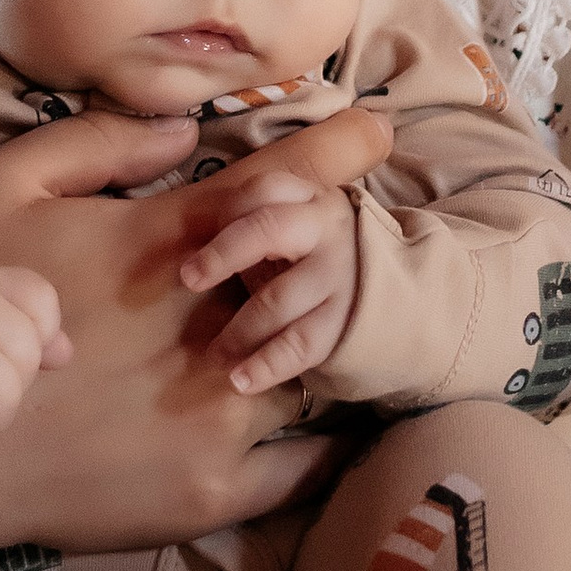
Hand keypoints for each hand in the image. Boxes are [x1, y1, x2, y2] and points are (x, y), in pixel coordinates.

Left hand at [179, 173, 358, 393]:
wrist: (391, 290)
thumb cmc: (315, 255)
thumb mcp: (294, 225)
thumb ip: (251, 224)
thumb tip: (179, 244)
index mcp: (308, 198)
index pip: (263, 189)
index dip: (224, 212)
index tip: (195, 237)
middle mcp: (327, 227)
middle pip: (269, 229)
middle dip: (224, 253)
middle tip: (188, 279)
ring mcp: (340, 274)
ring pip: (280, 298)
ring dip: (240, 330)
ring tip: (212, 354)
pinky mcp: (348, 320)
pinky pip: (302, 344)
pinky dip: (268, 365)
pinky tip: (240, 381)